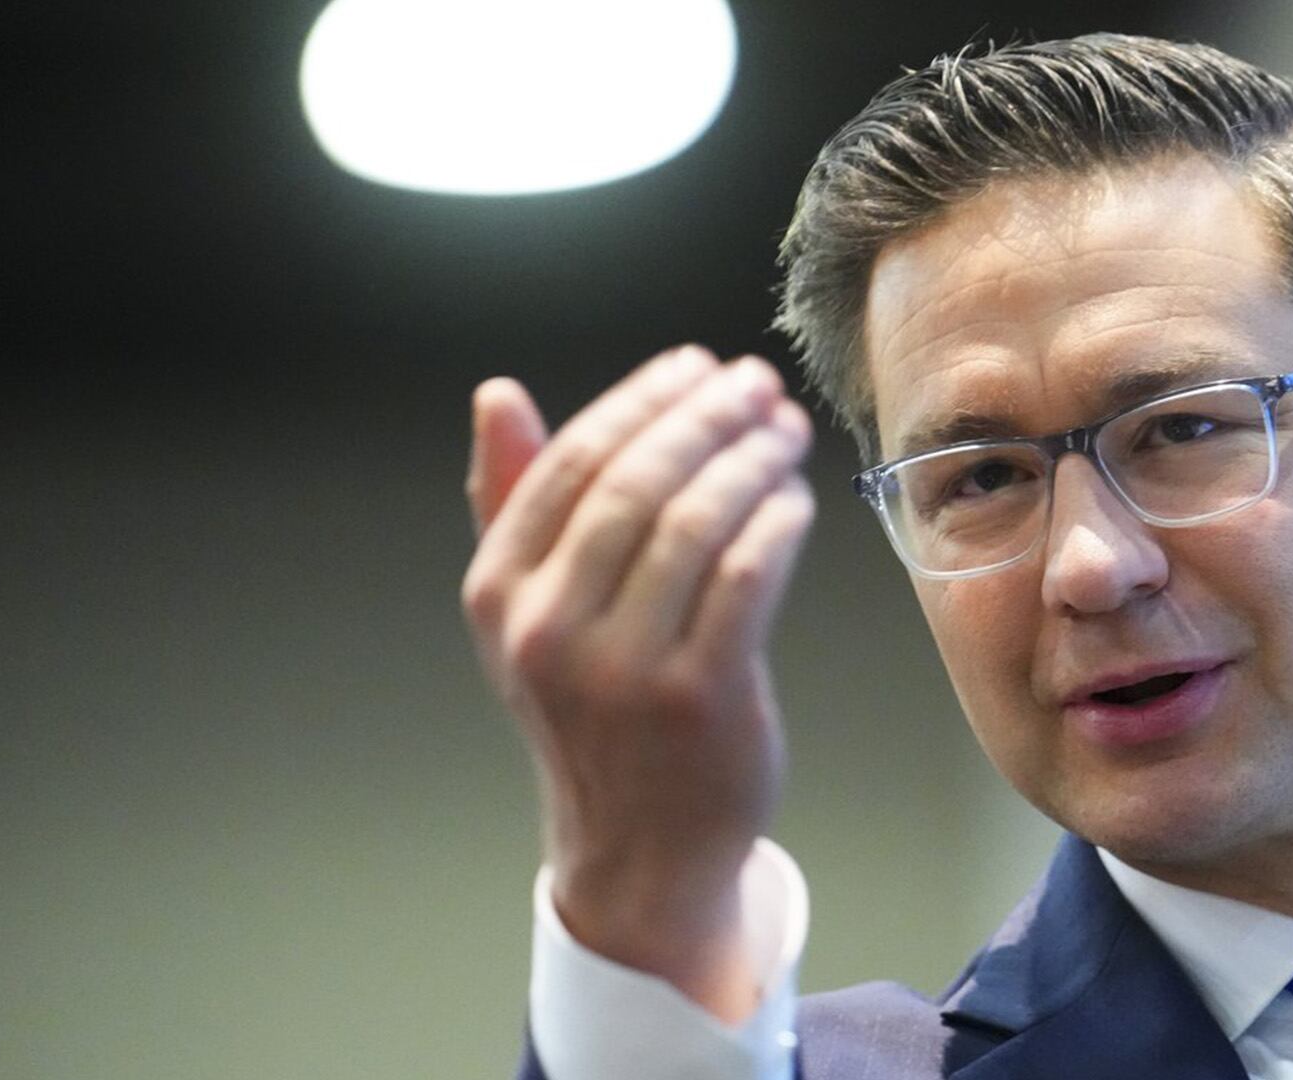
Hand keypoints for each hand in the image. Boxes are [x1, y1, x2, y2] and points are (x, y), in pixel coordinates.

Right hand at [461, 347, 814, 1020]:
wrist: (639, 847)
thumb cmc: (597, 712)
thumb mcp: (530, 615)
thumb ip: (513, 503)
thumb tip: (496, 395)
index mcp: (500, 593)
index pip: (573, 463)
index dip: (643, 400)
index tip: (697, 366)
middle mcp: (549, 629)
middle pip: (639, 482)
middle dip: (708, 417)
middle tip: (758, 384)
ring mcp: (623, 669)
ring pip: (698, 522)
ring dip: (753, 459)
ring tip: (786, 432)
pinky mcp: (699, 697)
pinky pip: (749, 577)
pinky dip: (779, 522)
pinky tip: (796, 498)